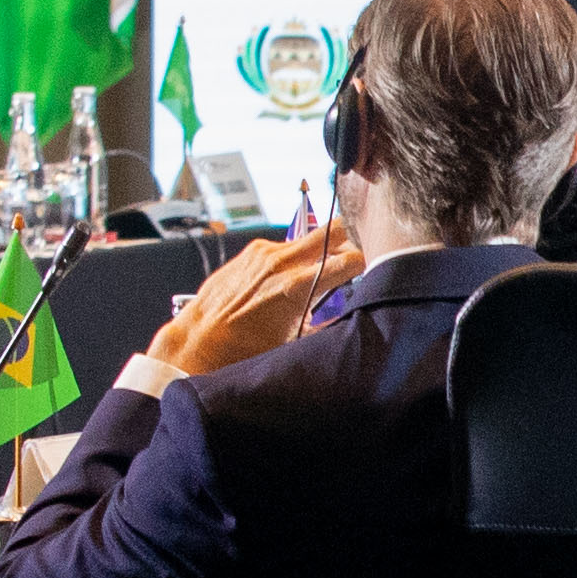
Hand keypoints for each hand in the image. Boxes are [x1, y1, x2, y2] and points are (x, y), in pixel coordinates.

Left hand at [153, 219, 354, 384]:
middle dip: (353, 238)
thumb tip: (353, 316)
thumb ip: (327, 324)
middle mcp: (282, 262)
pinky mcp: (254, 250)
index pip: (350, 259)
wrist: (200, 340)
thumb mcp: (295, 342)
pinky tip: (296, 277)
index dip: (369, 262)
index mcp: (295, 286)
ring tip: (328, 270)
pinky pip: (288, 246)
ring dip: (324, 249)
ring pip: (311, 236)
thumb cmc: (243, 348)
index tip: (376, 268)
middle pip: (335, 229)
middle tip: (362, 252)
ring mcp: (266, 252)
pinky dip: (298, 256)